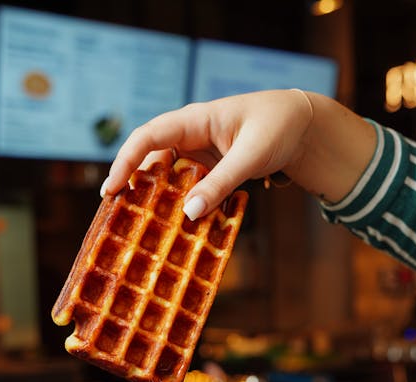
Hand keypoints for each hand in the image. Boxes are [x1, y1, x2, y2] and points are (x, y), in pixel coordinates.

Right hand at [102, 89, 375, 216]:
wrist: (304, 127)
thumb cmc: (278, 128)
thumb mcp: (250, 156)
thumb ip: (221, 184)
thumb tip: (189, 215)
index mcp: (195, 121)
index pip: (149, 137)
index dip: (126, 161)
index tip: (112, 189)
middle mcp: (191, 136)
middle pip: (151, 160)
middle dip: (133, 185)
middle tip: (117, 216)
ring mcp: (201, 154)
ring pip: (168, 177)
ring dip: (158, 199)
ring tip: (142, 226)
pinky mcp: (211, 170)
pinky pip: (189, 188)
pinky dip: (183, 205)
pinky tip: (180, 226)